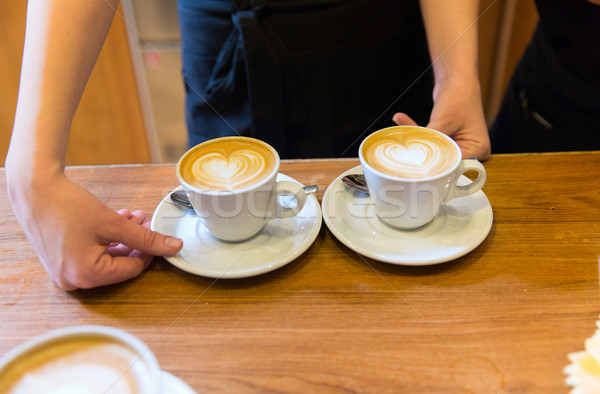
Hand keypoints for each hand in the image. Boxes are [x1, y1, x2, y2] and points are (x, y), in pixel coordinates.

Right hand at [7, 172, 182, 289]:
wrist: (34, 190)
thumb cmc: (68, 206)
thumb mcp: (114, 224)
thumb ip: (146, 238)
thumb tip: (173, 247)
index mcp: (87, 276)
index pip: (132, 269)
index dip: (149, 251)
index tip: (158, 235)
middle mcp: (74, 280)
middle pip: (119, 264)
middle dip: (135, 242)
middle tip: (146, 222)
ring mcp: (65, 272)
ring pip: (106, 258)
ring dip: (123, 238)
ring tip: (135, 217)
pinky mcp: (61, 261)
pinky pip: (91, 254)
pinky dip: (106, 240)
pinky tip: (118, 220)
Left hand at [393, 78, 490, 160]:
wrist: (457, 78)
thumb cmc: (458, 96)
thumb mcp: (443, 122)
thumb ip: (431, 140)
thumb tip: (414, 155)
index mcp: (479, 149)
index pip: (455, 165)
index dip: (436, 164)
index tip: (416, 162)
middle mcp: (472, 150)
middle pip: (444, 159)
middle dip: (425, 152)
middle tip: (406, 149)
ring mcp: (460, 144)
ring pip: (435, 149)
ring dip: (418, 139)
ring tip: (402, 126)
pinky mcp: (448, 138)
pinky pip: (431, 140)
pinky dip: (418, 131)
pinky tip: (400, 119)